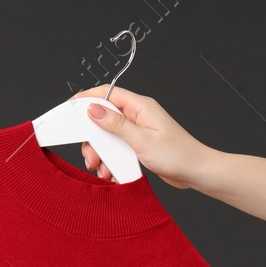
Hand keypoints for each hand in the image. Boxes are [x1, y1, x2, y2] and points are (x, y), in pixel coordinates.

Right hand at [68, 84, 213, 189]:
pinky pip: (115, 149)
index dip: (86, 99)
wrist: (195, 172)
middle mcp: (137, 115)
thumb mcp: (141, 139)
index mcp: (140, 106)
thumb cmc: (177, 154)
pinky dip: (110, 161)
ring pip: (107, 137)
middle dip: (92, 139)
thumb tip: (93, 109)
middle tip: (91, 156)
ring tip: (102, 169)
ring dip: (100, 154)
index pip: (107, 93)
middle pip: (103, 119)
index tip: (69, 109)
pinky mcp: (137, 145)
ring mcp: (137, 130)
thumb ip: (115, 124)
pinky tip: (111, 173)